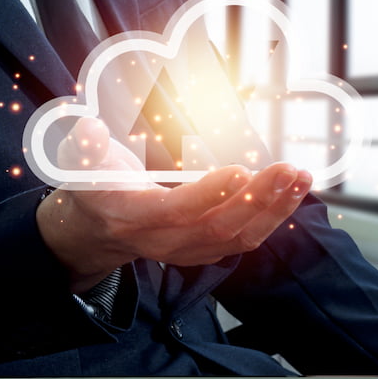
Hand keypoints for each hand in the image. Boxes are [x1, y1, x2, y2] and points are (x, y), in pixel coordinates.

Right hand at [37, 117, 312, 291]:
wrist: (98, 228)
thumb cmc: (94, 185)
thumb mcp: (77, 161)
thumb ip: (83, 145)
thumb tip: (90, 128)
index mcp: (133, 215)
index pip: (175, 211)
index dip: (208, 195)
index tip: (239, 170)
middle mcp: (163, 241)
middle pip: (218, 227)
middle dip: (257, 199)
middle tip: (286, 169)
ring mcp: (188, 250)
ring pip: (239, 237)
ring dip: (275, 208)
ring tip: (300, 177)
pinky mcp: (206, 250)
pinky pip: (246, 239)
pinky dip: (274, 216)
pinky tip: (294, 190)